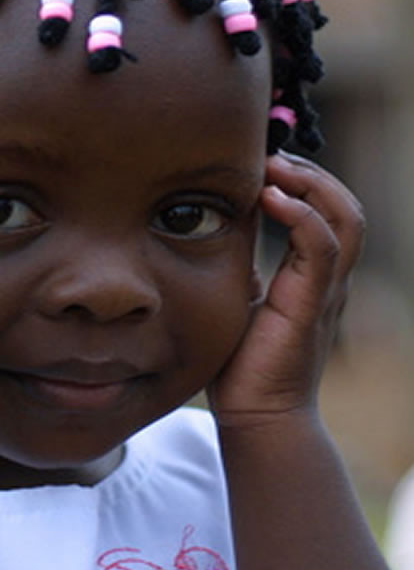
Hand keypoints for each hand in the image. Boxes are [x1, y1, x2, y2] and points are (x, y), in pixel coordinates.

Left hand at [208, 152, 364, 426]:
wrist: (255, 415)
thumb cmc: (243, 361)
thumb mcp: (241, 294)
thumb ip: (244, 258)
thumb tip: (223, 216)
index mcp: (313, 274)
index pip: (328, 211)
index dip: (305, 179)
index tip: (264, 159)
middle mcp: (327, 279)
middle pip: (346, 206)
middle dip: (311, 172)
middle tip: (269, 154)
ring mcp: (324, 291)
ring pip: (346, 219)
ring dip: (312, 184)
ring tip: (274, 166)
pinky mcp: (310, 305)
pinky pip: (322, 249)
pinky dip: (301, 216)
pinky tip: (268, 199)